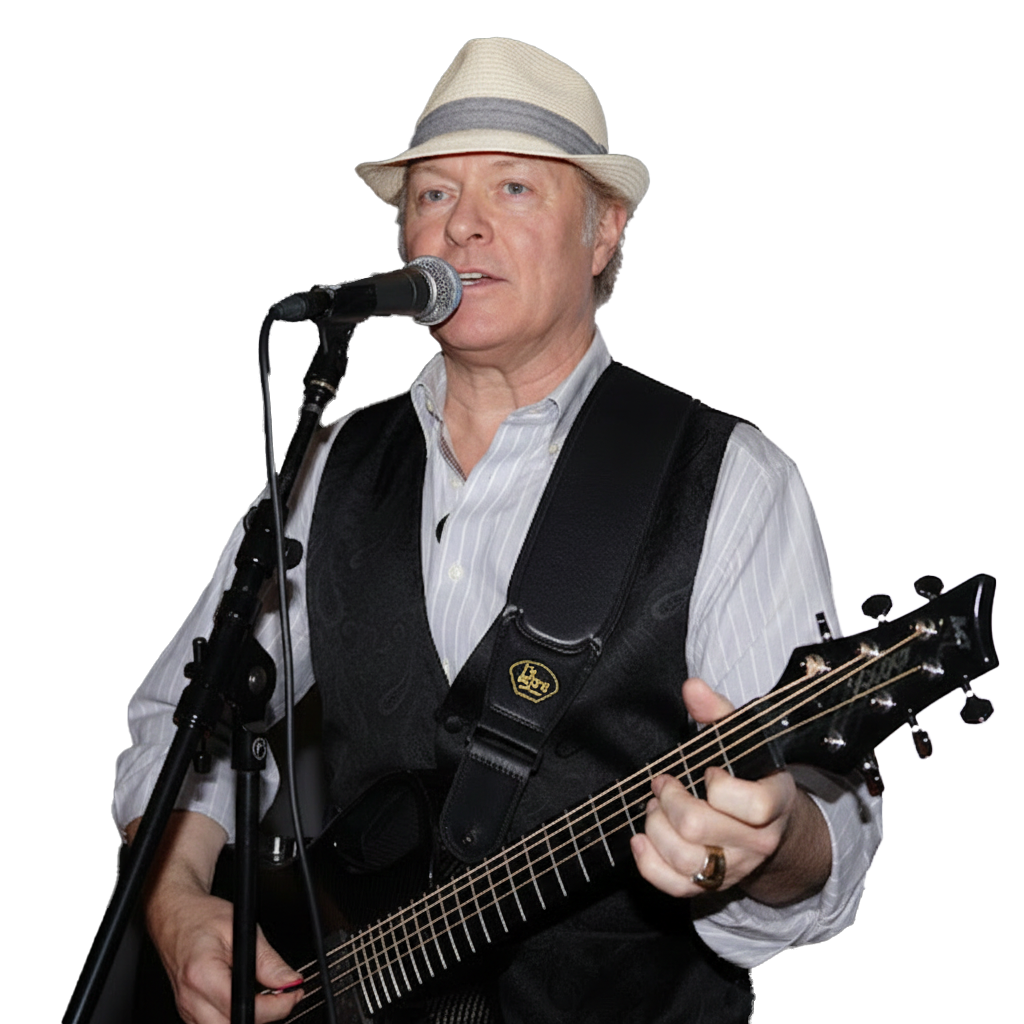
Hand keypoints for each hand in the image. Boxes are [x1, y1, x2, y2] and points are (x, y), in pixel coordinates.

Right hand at [147, 887, 303, 1023]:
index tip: (293, 994)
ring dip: (250, 1018)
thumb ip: (268, 960)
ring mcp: (187, 1009)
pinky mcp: (189, 1013)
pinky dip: (234, 1017)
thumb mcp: (242, 928)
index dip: (276, 1006)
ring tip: (266, 995)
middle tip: (284, 995)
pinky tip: (246, 998)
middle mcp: (190, 999)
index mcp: (202, 975)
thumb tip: (290, 981)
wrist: (175, 915)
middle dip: (266, 1015)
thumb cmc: (201, 917)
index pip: (242, 1008)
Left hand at [629, 678, 830, 905]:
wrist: (772, 828)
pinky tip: (640, 839)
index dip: (719, 785)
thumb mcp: (743, 741)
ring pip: (682, 856)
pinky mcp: (712, 886)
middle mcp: (757, 843)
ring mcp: (735, 869)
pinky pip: (675, 886)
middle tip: (665, 783)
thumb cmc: (752, 777)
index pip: (752, 805)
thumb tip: (692, 687)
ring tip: (656, 807)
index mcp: (775, 804)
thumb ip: (718, 712)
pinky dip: (648, 863)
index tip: (709, 771)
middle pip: (697, 827)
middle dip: (669, 798)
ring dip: (655, 825)